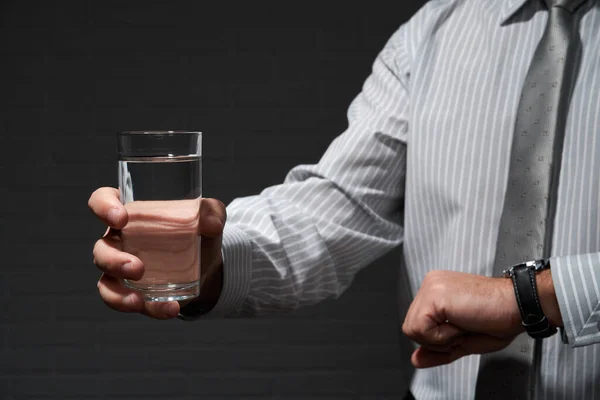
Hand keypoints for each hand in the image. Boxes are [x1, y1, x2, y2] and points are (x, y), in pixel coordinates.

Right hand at [88, 187, 225, 318]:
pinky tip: (169, 310)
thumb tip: (211, 224)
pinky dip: (148, 309)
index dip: (103, 206)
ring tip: (140, 301)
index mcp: (131, 213)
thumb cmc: (199, 231)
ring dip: (119, 294)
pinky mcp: (132, 292)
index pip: (102, 200)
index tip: (121, 218)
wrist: (208, 266)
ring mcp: (121, 269)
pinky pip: (127, 303)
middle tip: (138, 269)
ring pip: (106, 282)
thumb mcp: (209, 216)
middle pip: (101, 248)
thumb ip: (212, 213)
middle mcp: (119, 240)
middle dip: (113, 261)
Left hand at [402, 270, 523, 367]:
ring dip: (440, 338)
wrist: (518, 305)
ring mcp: (431, 287)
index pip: (417, 325)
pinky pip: (422, 329)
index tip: (461, 331)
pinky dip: (443, 336)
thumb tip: (416, 359)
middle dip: (437, 340)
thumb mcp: (462, 342)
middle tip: (464, 328)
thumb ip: (436, 350)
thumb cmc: (498, 319)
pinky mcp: (434, 295)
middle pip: (411, 328)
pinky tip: (462, 322)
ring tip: (463, 324)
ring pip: (413, 329)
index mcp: (436, 291)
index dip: (437, 339)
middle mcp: (431, 285)